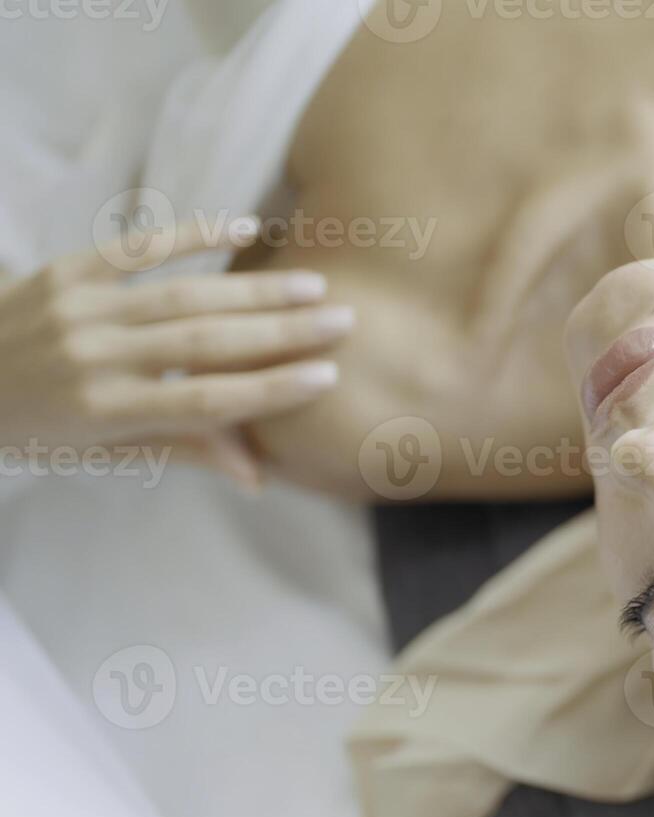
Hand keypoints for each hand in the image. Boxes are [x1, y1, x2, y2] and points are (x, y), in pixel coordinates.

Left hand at [0, 219, 351, 486]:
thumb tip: (258, 476)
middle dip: (282, 332)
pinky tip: (243, 225)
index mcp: (106, 412)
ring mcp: (80, 308)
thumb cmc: (33, 428)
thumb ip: (182, 449)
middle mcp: (96, 357)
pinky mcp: (65, 269)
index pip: (207, 399)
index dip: (270, 388)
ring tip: (312, 286)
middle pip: (207, 343)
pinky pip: (137, 246)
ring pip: (185, 296)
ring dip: (255, 289)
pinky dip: (192, 234)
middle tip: (342, 320)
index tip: (326, 375)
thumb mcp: (103, 451)